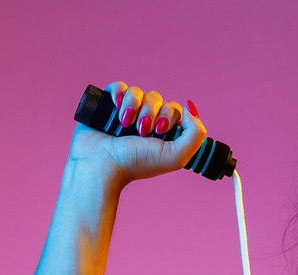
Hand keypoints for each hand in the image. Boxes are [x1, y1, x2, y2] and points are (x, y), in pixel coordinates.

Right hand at [65, 81, 206, 185]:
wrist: (102, 165)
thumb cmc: (136, 164)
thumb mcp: (176, 156)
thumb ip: (195, 135)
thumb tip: (190, 108)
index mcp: (162, 133)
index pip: (173, 109)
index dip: (168, 116)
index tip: (159, 131)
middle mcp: (144, 121)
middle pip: (156, 99)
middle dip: (150, 112)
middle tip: (141, 130)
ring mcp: (125, 113)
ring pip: (138, 92)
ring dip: (134, 105)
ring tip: (124, 122)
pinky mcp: (106, 106)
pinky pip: (119, 87)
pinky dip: (119, 92)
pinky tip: (117, 105)